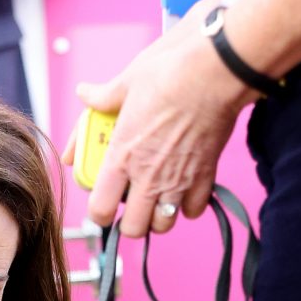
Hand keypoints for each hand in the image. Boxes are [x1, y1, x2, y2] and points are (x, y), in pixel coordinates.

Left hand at [68, 4, 252, 237]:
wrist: (215, 71)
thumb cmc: (170, 73)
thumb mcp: (127, 82)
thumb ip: (103, 97)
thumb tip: (85, 93)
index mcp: (121, 156)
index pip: (100, 209)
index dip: (99, 213)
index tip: (103, 205)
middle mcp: (147, 176)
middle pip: (133, 228)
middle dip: (129, 223)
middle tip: (131, 206)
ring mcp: (177, 180)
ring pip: (163, 225)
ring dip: (158, 217)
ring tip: (157, 200)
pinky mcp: (204, 176)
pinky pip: (193, 210)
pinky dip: (188, 206)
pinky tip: (184, 190)